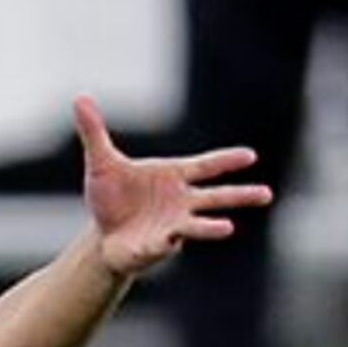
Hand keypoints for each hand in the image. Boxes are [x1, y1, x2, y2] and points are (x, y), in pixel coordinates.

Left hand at [76, 96, 271, 280]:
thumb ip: (94, 132)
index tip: (250, 156)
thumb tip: (80, 99)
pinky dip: (165, 244)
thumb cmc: (110, 196)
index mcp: (174, 176)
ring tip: (229, 228)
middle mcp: (181, 201)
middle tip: (267, 194)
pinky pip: (164, 245)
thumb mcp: (100, 162)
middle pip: (216, 197)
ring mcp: (173, 226)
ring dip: (211, 227)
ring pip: (198, 225)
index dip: (226, 161)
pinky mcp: (158, 247)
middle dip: (239, 195)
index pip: (205, 166)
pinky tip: (168, 242)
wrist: (102, 235)